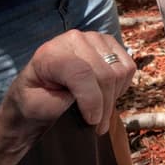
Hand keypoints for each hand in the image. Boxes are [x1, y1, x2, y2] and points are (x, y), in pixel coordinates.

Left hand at [6, 29, 133, 136]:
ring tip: (100, 111)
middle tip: (98, 126)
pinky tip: (106, 95)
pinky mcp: (108, 43)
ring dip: (113, 98)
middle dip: (104, 106)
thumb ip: (62, 102)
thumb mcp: (39, 107)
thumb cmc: (36, 100)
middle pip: (104, 74)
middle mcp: (73, 39)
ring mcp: (93, 38)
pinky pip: (128, 67)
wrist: (38, 91)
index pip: (81, 72)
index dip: (92, 100)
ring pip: (119, 72)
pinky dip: (122, 86)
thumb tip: (91, 102)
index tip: (93, 121)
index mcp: (50, 53)